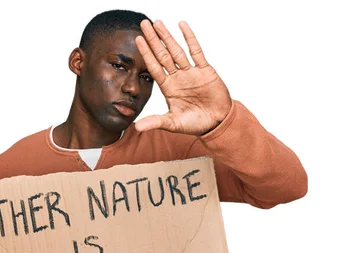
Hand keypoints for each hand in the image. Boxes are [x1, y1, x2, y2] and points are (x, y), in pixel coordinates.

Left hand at [134, 19, 232, 135]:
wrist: (217, 123)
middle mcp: (177, 77)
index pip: (154, 67)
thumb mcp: (173, 124)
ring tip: (158, 22)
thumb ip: (156, 122)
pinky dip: (190, 38)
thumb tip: (136, 127)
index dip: (146, 54)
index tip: (138, 39)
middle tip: (144, 23)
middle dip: (153, 39)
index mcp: (168, 88)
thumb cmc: (195, 124)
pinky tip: (182, 26)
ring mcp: (191, 72)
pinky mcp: (205, 70)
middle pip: (162, 54)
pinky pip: (196, 51)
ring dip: (168, 36)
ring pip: (177, 50)